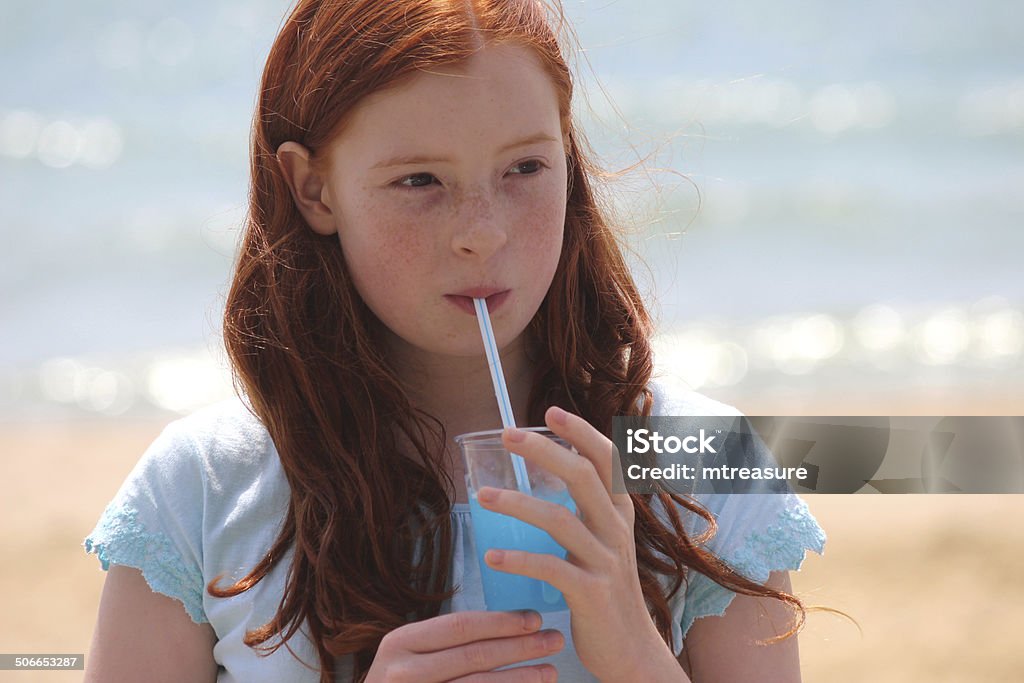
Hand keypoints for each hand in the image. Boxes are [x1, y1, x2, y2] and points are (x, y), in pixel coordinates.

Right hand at [364, 609, 562, 681]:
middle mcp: (403, 672)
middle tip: (553, 640)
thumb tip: (507, 626)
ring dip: (521, 678)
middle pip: (474, 656)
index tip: (534, 619)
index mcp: (400, 643)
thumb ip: (444, 642)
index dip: (501, 622)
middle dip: (520, 647)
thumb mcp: (409, 655)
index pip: (460, 626)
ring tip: (550, 671)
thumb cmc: (401, 681)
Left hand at [476, 407, 676, 681]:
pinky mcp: (591, 594)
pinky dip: (520, 560)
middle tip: (507, 435)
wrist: (631, 650)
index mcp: (619, 513)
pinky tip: (492, 557)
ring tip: (482, 497)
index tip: (550, 411)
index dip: (581, 433)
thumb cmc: (606, 590)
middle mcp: (616, 531)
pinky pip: (551, 569)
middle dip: (544, 451)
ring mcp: (606, 562)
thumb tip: (556, 463)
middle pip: (583, 477)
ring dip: (517, 504)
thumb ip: (587, 507)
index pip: (608, 460)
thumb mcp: (605, 541)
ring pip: (561, 520)